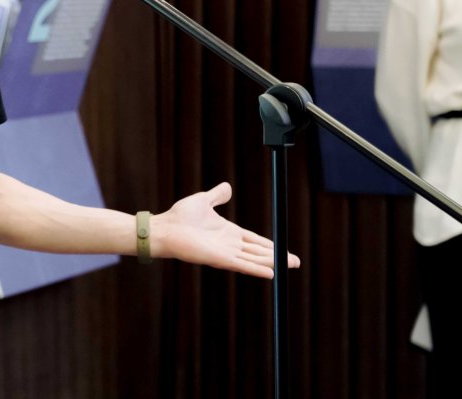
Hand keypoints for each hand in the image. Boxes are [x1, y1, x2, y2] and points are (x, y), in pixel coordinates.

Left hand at [151, 182, 299, 277]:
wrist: (166, 227)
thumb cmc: (181, 216)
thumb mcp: (204, 201)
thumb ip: (217, 195)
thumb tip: (228, 187)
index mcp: (228, 232)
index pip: (255, 240)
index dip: (270, 244)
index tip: (283, 248)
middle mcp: (230, 245)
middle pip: (259, 252)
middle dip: (278, 256)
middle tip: (296, 262)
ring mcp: (226, 253)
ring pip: (255, 259)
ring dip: (273, 263)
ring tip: (290, 266)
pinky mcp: (220, 259)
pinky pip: (243, 265)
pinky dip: (257, 269)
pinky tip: (271, 273)